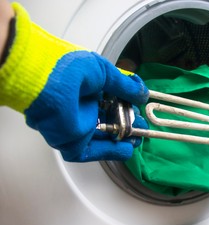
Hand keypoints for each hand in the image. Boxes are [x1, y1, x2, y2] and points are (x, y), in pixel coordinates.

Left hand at [0, 3, 148, 161]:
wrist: (46, 80)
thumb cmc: (71, 69)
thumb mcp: (104, 71)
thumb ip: (125, 85)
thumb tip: (143, 94)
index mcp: (87, 90)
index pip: (111, 102)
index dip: (127, 107)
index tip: (140, 108)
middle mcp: (81, 109)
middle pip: (109, 121)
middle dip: (128, 125)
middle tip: (143, 126)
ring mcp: (76, 127)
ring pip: (103, 137)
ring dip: (122, 139)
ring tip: (139, 139)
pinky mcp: (71, 142)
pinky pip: (92, 151)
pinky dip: (110, 152)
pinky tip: (126, 150)